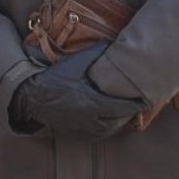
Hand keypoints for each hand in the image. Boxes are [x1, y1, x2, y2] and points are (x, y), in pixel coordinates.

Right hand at [10, 44, 143, 139]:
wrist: (31, 95)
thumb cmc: (54, 78)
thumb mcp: (75, 63)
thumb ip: (95, 54)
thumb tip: (112, 43)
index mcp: (93, 102)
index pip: (123, 107)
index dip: (136, 105)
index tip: (146, 100)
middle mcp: (90, 119)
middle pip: (119, 121)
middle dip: (129, 114)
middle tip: (138, 106)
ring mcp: (82, 128)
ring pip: (109, 130)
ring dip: (119, 123)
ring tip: (126, 113)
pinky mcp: (75, 133)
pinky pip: (97, 135)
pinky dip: (106, 129)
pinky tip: (109, 122)